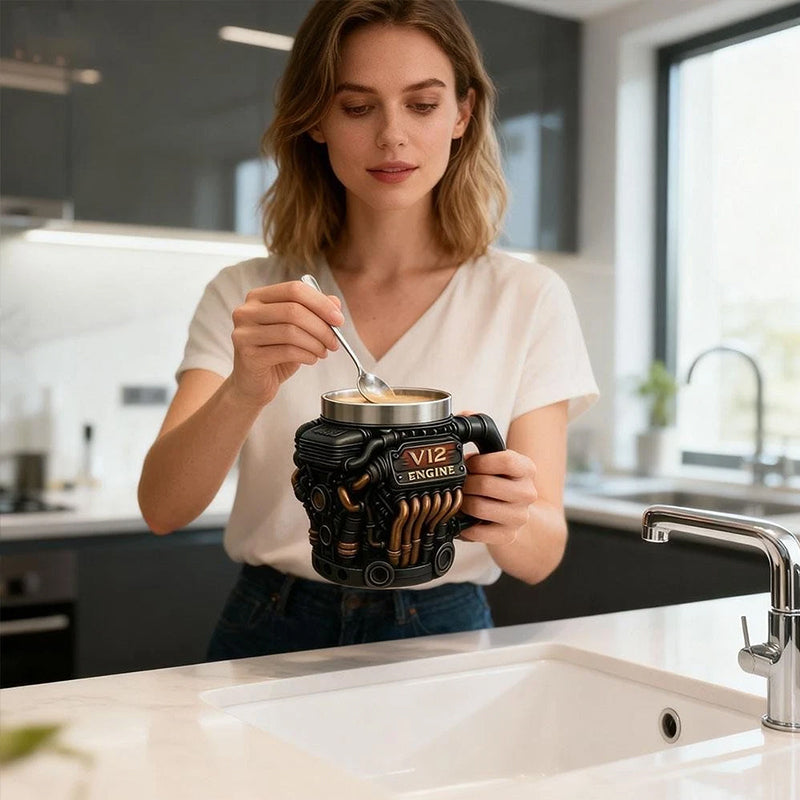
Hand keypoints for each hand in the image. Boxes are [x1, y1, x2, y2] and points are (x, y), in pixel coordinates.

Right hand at [229, 280, 342, 406]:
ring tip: (323, 352)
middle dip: (321, 327)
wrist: (252, 384)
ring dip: (315, 343)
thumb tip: (335, 303)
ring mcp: (244, 333)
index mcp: (258, 297)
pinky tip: (311, 359)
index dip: (321, 303)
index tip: (338, 319)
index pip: (294, 289)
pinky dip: (306, 355)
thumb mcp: (297, 329)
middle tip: (334, 341)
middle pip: (293, 310)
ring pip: (291, 332)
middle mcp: (247, 312)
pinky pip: (286, 351)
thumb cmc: (275, 353)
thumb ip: (314, 312)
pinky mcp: (249, 356)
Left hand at [459, 449, 537, 545]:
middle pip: (485, 485)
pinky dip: (464, 525)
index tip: (469, 464)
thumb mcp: (497, 465)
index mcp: (526, 470)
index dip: (480, 462)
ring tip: (463, 500)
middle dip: (466, 483)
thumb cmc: (500, 483)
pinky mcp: (508, 535)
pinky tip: (465, 519)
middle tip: (461, 484)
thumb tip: (461, 463)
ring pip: (478, 507)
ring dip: (464, 503)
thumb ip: (482, 460)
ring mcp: (519, 516)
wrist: (515, 510)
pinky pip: (476, 531)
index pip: (505, 462)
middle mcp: (526, 493)